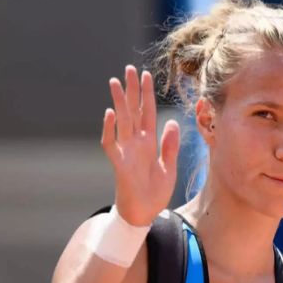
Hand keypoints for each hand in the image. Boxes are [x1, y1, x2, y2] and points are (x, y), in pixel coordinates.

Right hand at [101, 65, 179, 225]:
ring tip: (116, 82)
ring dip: (119, 102)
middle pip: (133, 111)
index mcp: (149, 142)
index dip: (147, 95)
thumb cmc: (155, 192)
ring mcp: (126, 152)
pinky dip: (109, 129)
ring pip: (121, 122)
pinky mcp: (119, 164)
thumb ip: (170, 145)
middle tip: (129, 69)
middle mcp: (136, 143)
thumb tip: (173, 122)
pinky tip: (110, 113)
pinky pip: (111, 144)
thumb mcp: (169, 167)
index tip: (146, 75)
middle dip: (132, 90)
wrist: (145, 214)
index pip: (147, 113)